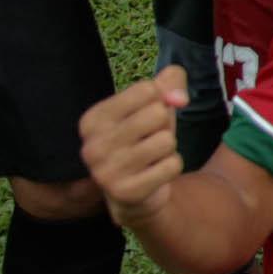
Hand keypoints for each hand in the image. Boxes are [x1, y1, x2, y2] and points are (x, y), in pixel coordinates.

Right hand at [78, 66, 191, 224]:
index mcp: (92, 119)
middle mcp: (92, 146)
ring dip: (168, 148)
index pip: (146, 89)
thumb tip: (179, 99)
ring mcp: (106, 172)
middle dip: (163, 126)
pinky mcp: (126, 192)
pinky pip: (172, 165)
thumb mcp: (156, 102)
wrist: (135, 192)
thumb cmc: (145, 137)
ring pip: (166, 141)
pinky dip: (171, 168)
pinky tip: (154, 174)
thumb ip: (171, 81)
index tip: (144, 117)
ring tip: (151, 157)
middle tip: (149, 140)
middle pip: (158, 113)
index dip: (158, 101)